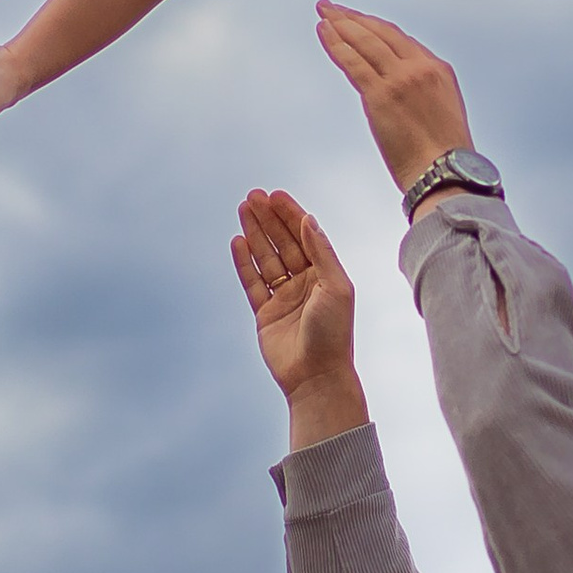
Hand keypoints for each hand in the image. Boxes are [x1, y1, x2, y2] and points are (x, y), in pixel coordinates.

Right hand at [230, 190, 366, 441]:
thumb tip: (308, 220)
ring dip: (255, 234)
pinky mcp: (265, 313)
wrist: (317, 377)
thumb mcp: (335, 287)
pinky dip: (245, 262)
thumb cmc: (333, 333)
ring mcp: (284, 298)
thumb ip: (321, 252)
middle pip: (283, 243)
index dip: (290, 214)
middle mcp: (305, 283)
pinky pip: (252, 282)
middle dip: (268, 219)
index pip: (305, 236)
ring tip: (242, 210)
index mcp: (325, 275)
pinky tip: (238, 241)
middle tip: (253, 196)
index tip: (275, 195)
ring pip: (266, 258)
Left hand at [313, 3, 472, 194]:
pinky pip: (352, 61)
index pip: (400, 39)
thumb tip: (401, 98)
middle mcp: (420, 67)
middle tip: (331, 7)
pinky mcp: (380, 94)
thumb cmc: (443, 157)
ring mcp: (400, 78)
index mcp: (438, 69)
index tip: (356, 21)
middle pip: (380, 32)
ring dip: (339, 23)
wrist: (445, 174)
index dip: (374, 27)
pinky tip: (323, 30)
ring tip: (322, 11)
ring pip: (364, 41)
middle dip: (352, 17)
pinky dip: (335, 43)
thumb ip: (422, 95)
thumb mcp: (441, 114)